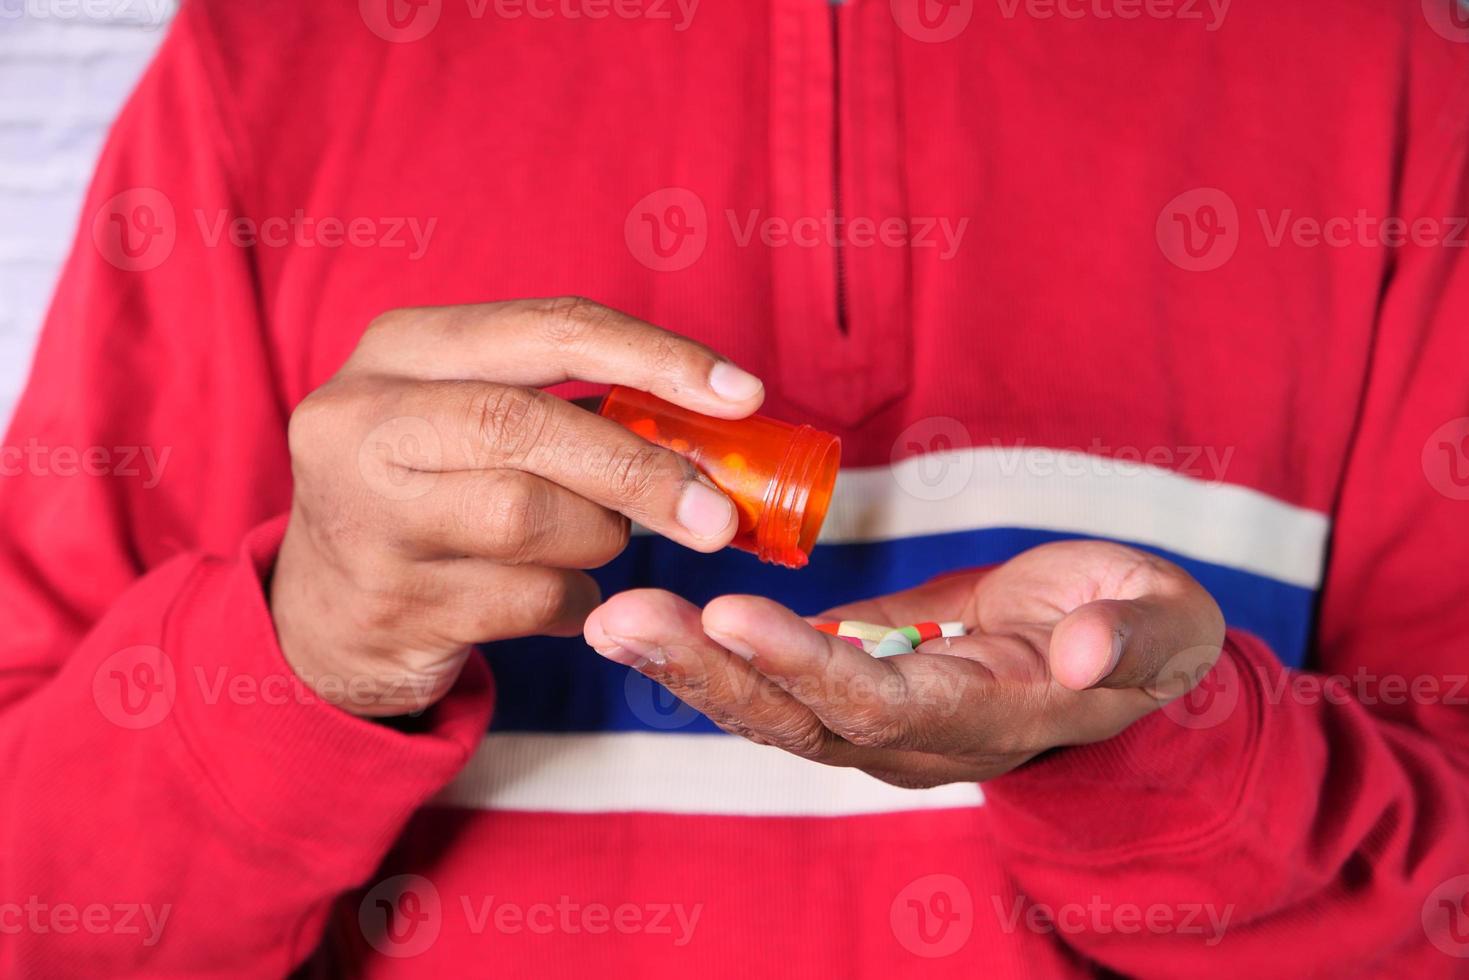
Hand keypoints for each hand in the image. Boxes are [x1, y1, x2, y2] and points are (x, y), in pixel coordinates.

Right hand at [271, 297, 764, 715]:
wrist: (323, 616)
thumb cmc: (430, 494)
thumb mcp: (466, 419)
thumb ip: (567, 404)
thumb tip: (716, 426)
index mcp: (400, 347)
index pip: (549, 327)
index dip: (656, 356)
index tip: (743, 395)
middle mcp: (364, 420)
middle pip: (531, 425)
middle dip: (643, 470)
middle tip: (720, 515)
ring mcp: (366, 516)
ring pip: (532, 518)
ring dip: (598, 540)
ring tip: (592, 544)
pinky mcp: (391, 603)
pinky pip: (531, 601)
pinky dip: (573, 603)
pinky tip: (555, 598)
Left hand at [582, 540, 1225, 786]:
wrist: (1106, 654)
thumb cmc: (1140, 630)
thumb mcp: (1162, 623)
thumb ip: (1128, 636)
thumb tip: (1079, 655)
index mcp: (987, 715)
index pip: (882, 703)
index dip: (807, 666)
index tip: (732, 615)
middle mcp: (916, 736)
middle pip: (799, 718)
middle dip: (710, 672)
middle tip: (624, 621)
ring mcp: (875, 718)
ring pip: (769, 708)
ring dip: (688, 666)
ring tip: (613, 620)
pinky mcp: (850, 685)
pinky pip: (769, 681)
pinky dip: (706, 655)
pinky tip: (643, 622)